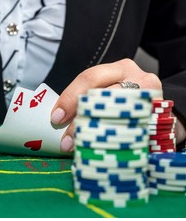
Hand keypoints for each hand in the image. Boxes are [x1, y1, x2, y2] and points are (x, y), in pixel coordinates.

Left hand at [49, 59, 184, 151]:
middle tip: (65, 141)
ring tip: (80, 147)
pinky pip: (132, 131)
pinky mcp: (158, 118)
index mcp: (120, 68)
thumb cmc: (128, 100)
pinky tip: (102, 151)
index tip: (56, 118)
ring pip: (117, 116)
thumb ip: (90, 98)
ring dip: (94, 134)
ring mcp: (151, 99)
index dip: (70, 98)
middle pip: (102, 98)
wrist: (163, 111)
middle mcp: (138, 79)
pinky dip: (114, 142)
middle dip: (80, 121)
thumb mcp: (111, 90)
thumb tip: (58, 118)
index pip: (89, 78)